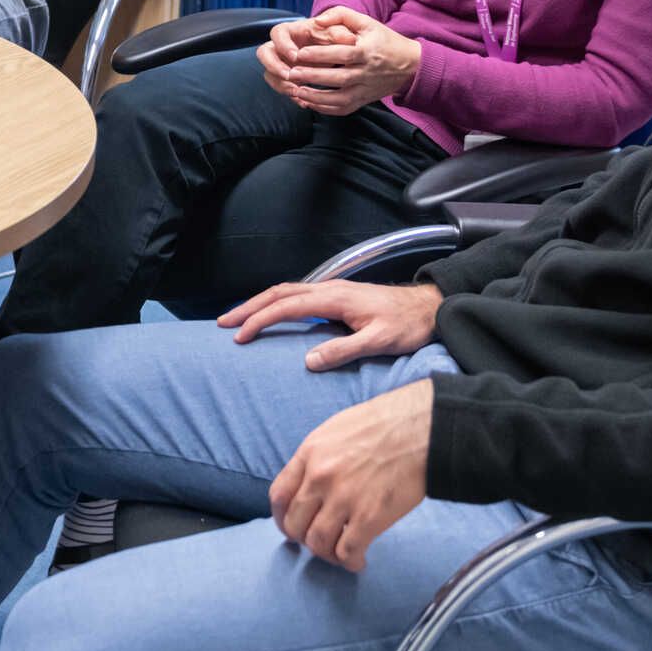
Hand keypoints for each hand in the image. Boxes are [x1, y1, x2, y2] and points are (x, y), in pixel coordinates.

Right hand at [218, 278, 439, 369]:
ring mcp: (332, 290)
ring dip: (259, 304)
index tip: (239, 336)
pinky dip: (275, 303)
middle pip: (278, 293)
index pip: (286, 307)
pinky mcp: (336, 296)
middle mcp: (328, 289)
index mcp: (334, 299)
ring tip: (237, 319)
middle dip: (248, 308)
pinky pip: (296, 295)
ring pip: (285, 292)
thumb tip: (308, 361)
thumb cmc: (407, 325)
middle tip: (222, 324)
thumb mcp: (379, 342)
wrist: (429, 307)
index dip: (260, 320)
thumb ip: (344, 350)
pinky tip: (270, 314)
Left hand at [259, 6, 421, 116]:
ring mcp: (366, 90)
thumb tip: (317, 20)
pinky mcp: (364, 101)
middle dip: (313, 77)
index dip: (320, 55)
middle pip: (338, 79)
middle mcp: (367, 73)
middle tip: (291, 73)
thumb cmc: (384, 40)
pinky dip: (325, 109)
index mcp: (367, 52)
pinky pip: (343, 109)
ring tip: (296, 91)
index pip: (342, 54)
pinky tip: (309, 103)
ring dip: (317, 98)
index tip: (299, 53)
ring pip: (340, 99)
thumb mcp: (367, 22)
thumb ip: (341, 15)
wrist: (410, 65)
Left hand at [271, 379, 433, 571]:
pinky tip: (359, 560)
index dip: (282, 518)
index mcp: (310, 454)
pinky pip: (347, 551)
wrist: (423, 429)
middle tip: (319, 542)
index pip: (279, 496)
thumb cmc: (385, 425)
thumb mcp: (336, 431)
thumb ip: (318, 458)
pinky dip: (350, 562)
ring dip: (326, 554)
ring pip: (317, 543)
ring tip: (340, 553)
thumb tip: (310, 485)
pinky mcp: (369, 517)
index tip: (292, 528)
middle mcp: (320, 477)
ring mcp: (343, 498)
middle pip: (295, 524)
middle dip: (304, 539)